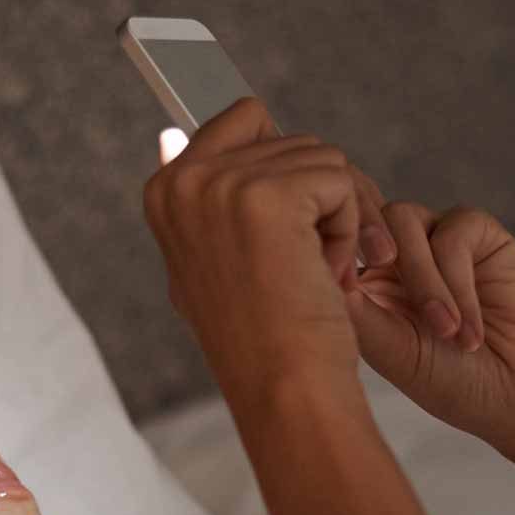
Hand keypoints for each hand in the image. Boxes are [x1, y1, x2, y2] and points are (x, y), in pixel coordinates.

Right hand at [143, 97, 377, 406]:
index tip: (287, 228)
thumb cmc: (261, 340)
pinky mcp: (269, 195)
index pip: (241, 123)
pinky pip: (338, 179)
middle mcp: (183, 180)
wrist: (284, 391)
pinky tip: (326, 274)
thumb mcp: (210, 264)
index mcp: (164, 191)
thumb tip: (170, 136)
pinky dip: (350, 228)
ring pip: (320, 158)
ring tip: (314, 275)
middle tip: (310, 263)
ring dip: (336, 217)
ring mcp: (221, 184)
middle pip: (288, 139)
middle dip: (318, 198)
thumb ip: (200, 200)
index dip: (284, 172)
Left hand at [342, 195, 514, 442]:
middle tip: (396, 312)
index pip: (333, 243)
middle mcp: (400, 254)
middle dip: (379, 265)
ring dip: (424, 280)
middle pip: (365, 222)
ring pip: (404, 220)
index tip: (333, 301)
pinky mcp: (482, 235)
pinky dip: (458, 281)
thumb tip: (319, 270)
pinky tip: (471, 330)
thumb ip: (360, 313)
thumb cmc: (455, 384)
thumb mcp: (395, 354)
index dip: (329, 256)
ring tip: (448, 334)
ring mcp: (439, 240)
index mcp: (368, 281)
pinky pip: (454, 230)